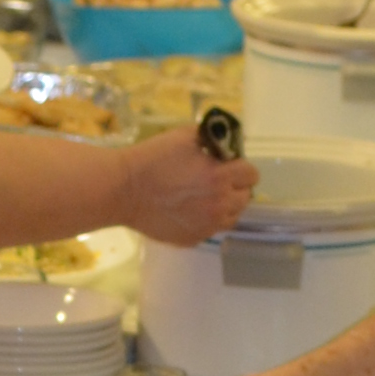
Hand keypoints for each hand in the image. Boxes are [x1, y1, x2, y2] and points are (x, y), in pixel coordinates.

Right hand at [116, 128, 259, 246]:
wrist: (122, 190)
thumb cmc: (152, 159)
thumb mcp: (184, 136)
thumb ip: (211, 139)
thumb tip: (224, 144)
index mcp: (220, 177)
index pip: (251, 174)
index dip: (241, 167)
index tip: (228, 165)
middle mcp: (219, 204)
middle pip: (245, 197)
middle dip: (235, 186)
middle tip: (215, 180)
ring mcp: (207, 225)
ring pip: (232, 216)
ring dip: (226, 205)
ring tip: (205, 197)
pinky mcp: (194, 238)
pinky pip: (212, 229)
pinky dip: (207, 219)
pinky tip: (190, 210)